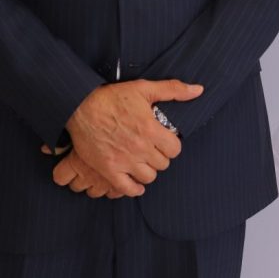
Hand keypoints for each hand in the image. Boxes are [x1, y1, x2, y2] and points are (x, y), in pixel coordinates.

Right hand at [62, 79, 202, 195]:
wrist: (80, 106)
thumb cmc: (113, 97)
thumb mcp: (144, 88)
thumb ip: (173, 90)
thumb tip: (198, 90)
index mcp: (150, 129)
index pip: (175, 149)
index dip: (172, 146)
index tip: (165, 141)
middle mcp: (139, 147)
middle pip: (163, 164)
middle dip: (160, 157)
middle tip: (152, 150)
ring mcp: (123, 161)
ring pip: (148, 177)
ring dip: (148, 171)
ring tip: (143, 162)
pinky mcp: (108, 169)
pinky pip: (127, 189)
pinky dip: (134, 189)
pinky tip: (135, 183)